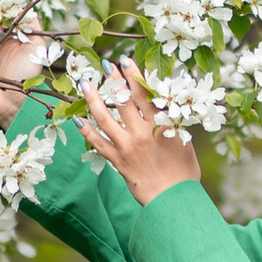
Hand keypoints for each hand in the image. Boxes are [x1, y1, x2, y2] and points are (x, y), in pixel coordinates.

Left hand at [80, 60, 200, 206]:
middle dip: (113, 81)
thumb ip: (173, 124)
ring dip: (94, 100)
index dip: (134, 76)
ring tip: (85, 85)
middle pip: (123, 101)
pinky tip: (77, 119)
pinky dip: (87, 131)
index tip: (125, 60)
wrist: (173, 200)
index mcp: (160, 125)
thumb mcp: (184, 142)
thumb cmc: (184, 173)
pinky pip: (99, 144)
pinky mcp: (118, 162)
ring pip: (105, 119)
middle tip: (104, 65)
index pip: (144, 94)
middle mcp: (141, 133)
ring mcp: (127, 147)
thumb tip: (166, 107)